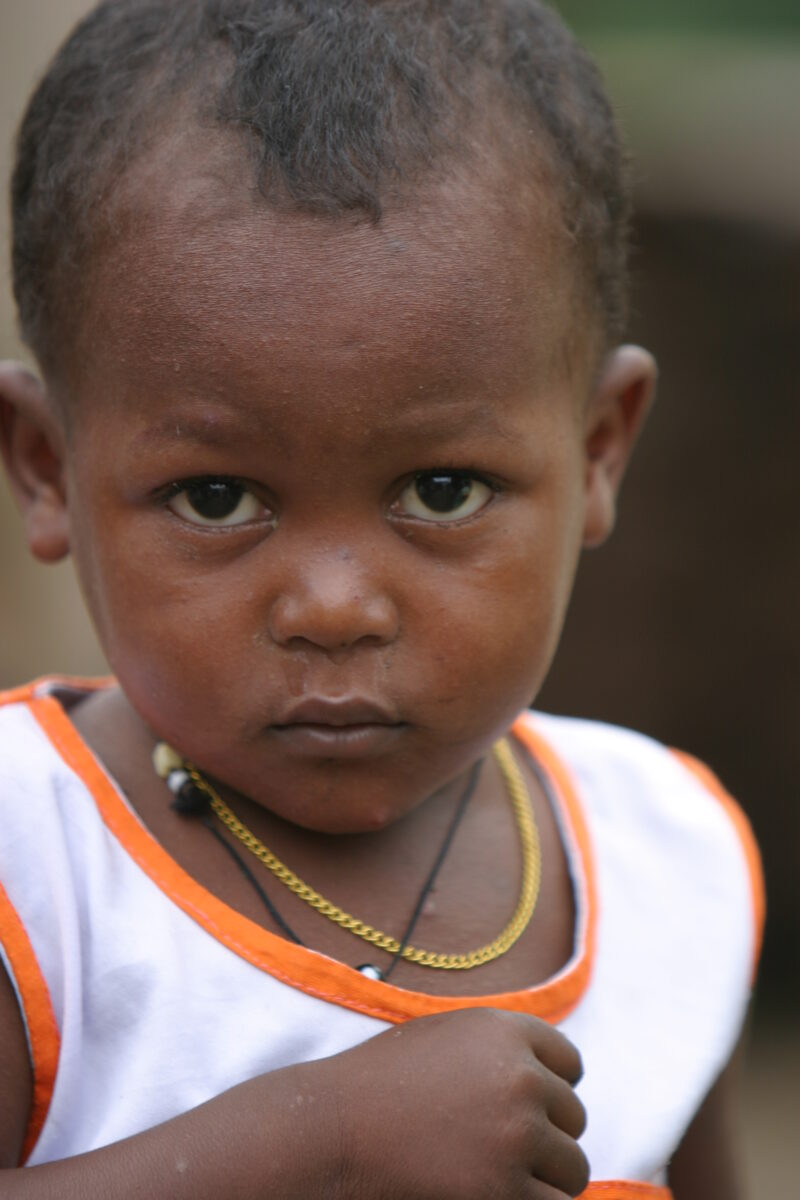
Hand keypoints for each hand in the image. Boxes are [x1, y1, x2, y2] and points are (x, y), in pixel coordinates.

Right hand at [324, 1007, 588, 1199]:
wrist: (333, 1130)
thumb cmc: (381, 1084)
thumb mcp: (444, 1038)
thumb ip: (500, 1050)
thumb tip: (554, 1078)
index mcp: (506, 1031)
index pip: (570, 1064)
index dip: (551, 1089)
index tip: (525, 1109)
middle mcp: (521, 1077)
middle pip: (574, 1118)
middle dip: (546, 1136)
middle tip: (499, 1150)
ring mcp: (517, 1135)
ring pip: (572, 1168)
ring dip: (545, 1178)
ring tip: (499, 1178)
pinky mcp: (504, 1190)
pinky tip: (495, 1197)